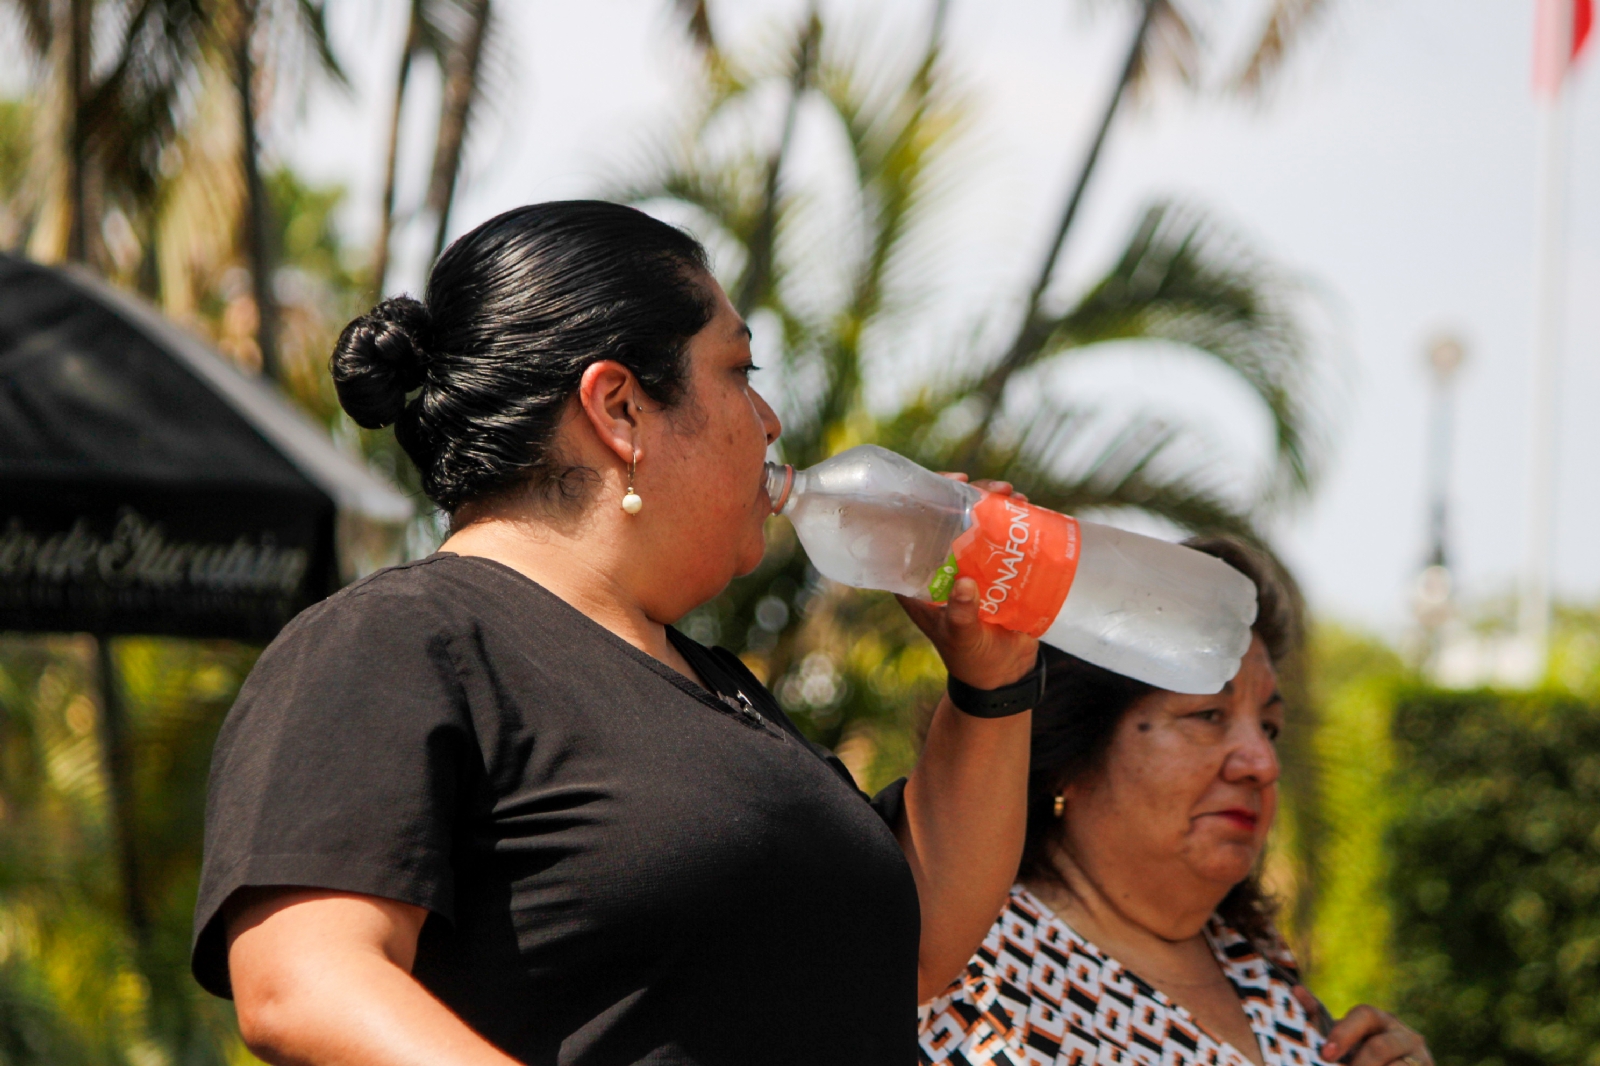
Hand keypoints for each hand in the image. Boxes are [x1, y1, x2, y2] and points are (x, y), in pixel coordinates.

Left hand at [896, 477, 1039, 690]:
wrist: (1003, 675)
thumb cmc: (972, 659)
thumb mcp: (962, 637)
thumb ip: (961, 615)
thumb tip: (965, 584)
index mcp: (916, 578)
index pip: (910, 529)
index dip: (924, 499)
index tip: (948, 483)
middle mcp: (939, 565)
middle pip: (946, 518)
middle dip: (968, 496)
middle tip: (993, 489)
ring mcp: (967, 564)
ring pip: (975, 523)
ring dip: (994, 504)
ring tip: (1015, 495)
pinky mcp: (993, 568)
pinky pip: (999, 537)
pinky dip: (1012, 521)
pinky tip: (1028, 507)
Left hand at [1292, 989, 1431, 1065]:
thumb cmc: (1363, 1056)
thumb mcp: (1346, 1041)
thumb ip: (1322, 1021)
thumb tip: (1296, 989)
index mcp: (1380, 1020)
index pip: (1363, 1015)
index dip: (1343, 1034)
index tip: (1325, 1054)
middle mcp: (1405, 1036)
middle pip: (1380, 1047)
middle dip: (1359, 1063)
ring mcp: (1421, 1059)